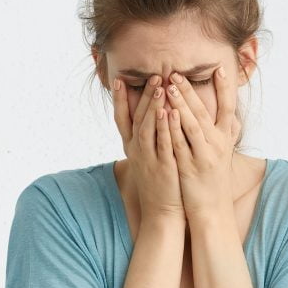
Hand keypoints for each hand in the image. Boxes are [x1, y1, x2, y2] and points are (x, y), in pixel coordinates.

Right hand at [110, 74, 184, 223]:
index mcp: (132, 146)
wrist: (162, 211)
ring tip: (159, 87)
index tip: (118, 79)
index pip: (121, 118)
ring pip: (148, 128)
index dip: (119, 99)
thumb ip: (149, 136)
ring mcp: (148, 158)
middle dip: (143, 96)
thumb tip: (153, 115)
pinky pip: (162, 143)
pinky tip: (169, 112)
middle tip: (152, 76)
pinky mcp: (162, 167)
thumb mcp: (148, 156)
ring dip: (153, 106)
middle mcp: (136, 150)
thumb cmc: (159, 181)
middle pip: (136, 118)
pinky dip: (165, 127)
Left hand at [162, 67, 242, 219]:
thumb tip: (232, 114)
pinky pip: (181, 144)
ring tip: (170, 86)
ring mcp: (205, 155)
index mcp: (225, 138)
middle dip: (191, 91)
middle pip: (205, 112)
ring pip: (193, 125)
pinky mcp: (191, 167)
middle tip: (176, 73)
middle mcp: (218, 144)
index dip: (225, 88)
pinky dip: (174, 128)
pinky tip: (167, 114)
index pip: (228, 107)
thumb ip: (227, 133)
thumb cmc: (215, 179)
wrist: (213, 210)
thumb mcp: (225, 153)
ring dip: (182, 104)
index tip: (219, 68)